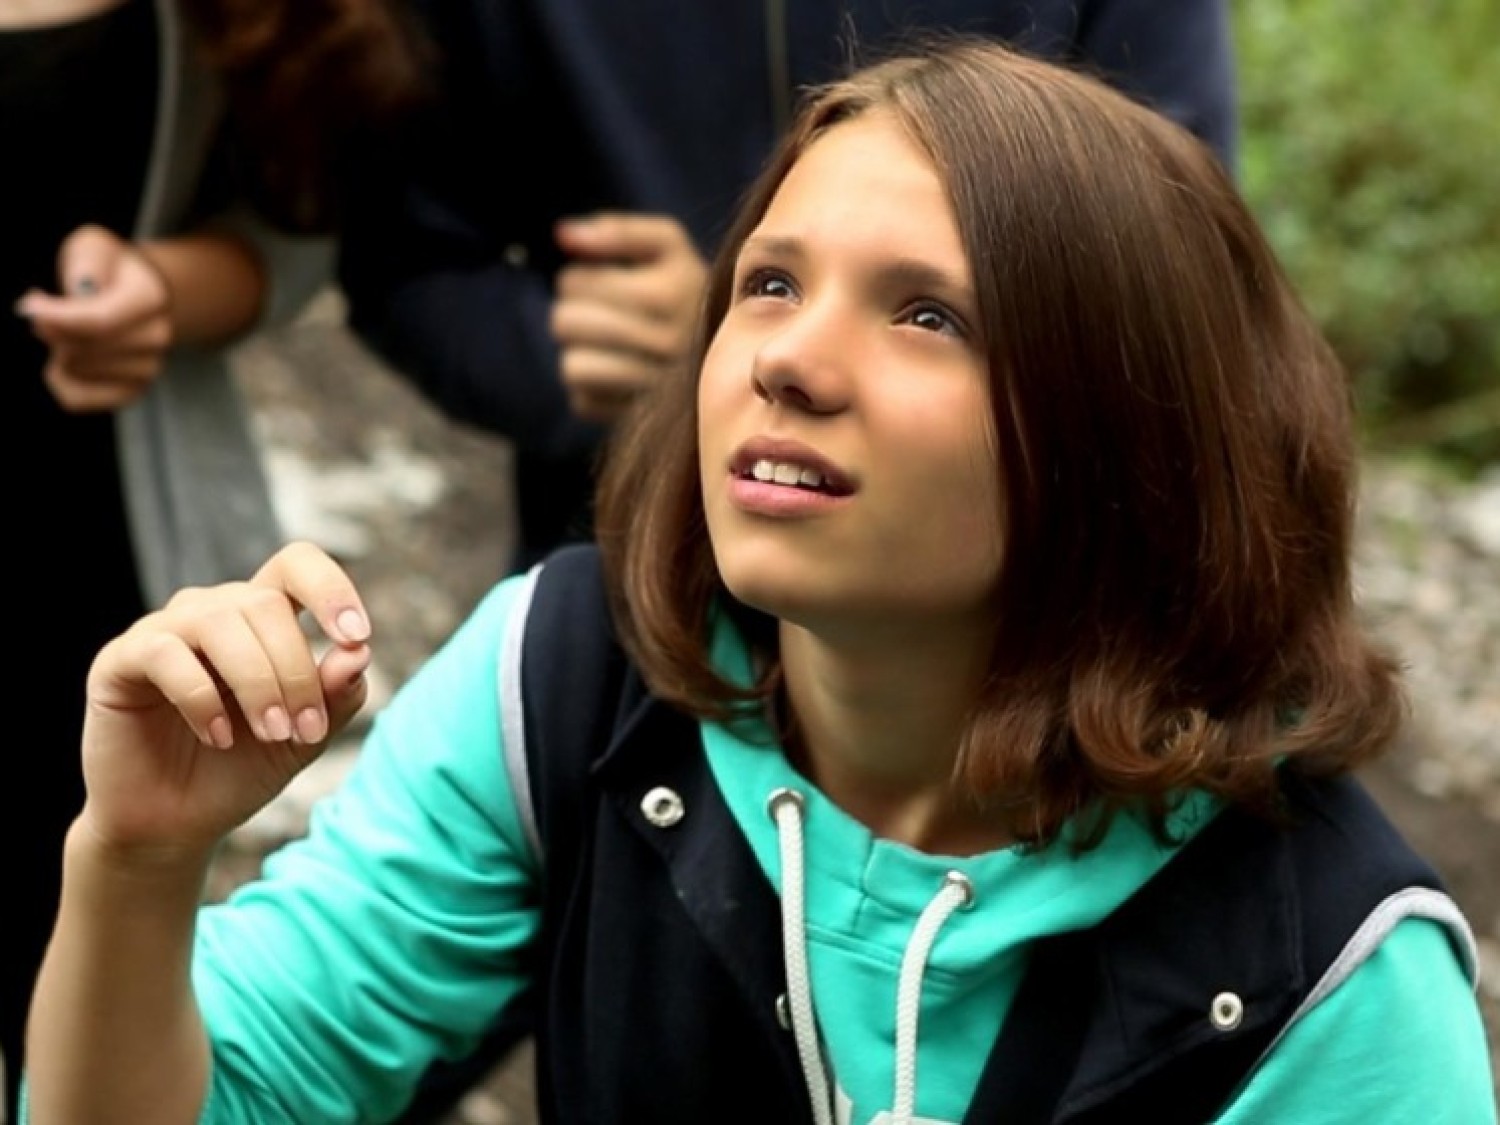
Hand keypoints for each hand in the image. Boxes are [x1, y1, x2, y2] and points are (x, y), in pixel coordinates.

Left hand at [16, 223, 173, 412]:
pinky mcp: (131, 392)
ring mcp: (148, 369)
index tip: (28, 306)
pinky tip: (63, 360)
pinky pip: (75, 400)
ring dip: (57, 352)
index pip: (99, 321)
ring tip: (67, 332)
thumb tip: (74, 297)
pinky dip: (59, 381)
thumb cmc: (109, 269)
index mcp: (152, 299)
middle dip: (52, 331)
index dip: (56, 317)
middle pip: (81, 350)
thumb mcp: (95, 247)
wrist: (141, 295)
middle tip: (47, 313)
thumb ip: (86, 264)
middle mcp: (157, 338)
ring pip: (75, 372)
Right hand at [77, 541, 372, 858]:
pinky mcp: (120, 659)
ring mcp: (163, 630)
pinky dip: (201, 697)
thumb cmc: (241, 770)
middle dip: (296, 670)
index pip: (296, 565)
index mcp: (260, 617)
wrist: (174, 824)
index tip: (357, 637)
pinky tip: (218, 737)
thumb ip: (336, 696)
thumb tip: (359, 654)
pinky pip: (166, 654)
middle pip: (266, 604)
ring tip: (271, 732)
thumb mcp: (304, 737)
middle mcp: (212, 611)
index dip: (331, 588)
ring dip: (258, 682)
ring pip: (220, 622)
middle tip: (305, 729)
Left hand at [551, 212, 707, 423]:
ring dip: (577, 353)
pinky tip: (615, 378)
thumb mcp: (668, 247)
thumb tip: (562, 235)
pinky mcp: (640, 421)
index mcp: (670, 292)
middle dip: (572, 314)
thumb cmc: (688, 295)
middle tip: (596, 316)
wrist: (737, 360)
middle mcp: (669, 343)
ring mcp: (657, 388)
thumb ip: (618, 232)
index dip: (578, 280)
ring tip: (602, 346)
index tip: (604, 287)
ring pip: (571, 366)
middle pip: (566, 323)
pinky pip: (582, 401)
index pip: (574, 283)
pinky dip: (590, 389)